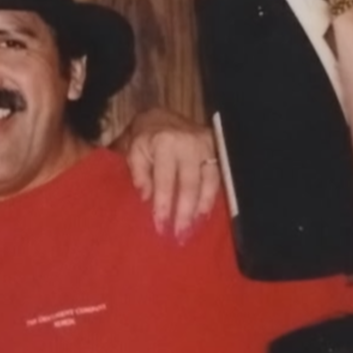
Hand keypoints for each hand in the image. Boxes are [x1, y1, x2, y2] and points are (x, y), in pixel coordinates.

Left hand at [115, 107, 219, 240]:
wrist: (162, 117)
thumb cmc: (145, 138)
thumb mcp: (134, 152)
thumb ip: (139, 174)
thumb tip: (146, 199)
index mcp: (165, 143)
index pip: (166, 181)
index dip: (164, 205)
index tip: (161, 226)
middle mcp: (189, 144)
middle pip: (190, 185)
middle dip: (185, 212)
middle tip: (180, 235)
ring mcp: (207, 145)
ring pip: (209, 182)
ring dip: (202, 207)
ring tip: (195, 228)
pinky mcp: (217, 148)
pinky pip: (218, 176)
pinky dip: (212, 196)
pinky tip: (206, 213)